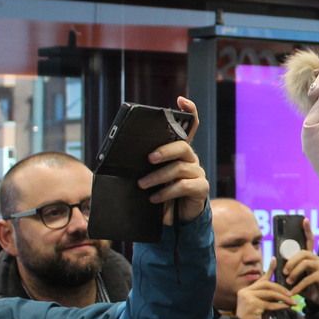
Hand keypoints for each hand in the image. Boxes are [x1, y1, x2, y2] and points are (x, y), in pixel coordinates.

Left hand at [140, 97, 208, 221]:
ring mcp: (197, 173)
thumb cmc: (161, 191)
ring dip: (158, 177)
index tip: (181, 100)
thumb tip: (118, 159)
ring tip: (142, 185)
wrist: (177, 218)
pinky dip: (166, 192)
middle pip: (182, 147)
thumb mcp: (151, 176)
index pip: (190, 127)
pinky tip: (154, 198)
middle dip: (164, 151)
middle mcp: (191, 159)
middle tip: (148, 158)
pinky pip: (183, 186)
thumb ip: (145, 166)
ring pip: (179, 168)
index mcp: (179, 152)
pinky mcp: (200, 188)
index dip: (189, 112)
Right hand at [234, 267, 294, 318]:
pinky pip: (270, 303)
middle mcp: (245, 291)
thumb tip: (283, 291)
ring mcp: (247, 297)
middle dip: (281, 289)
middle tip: (292, 294)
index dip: (269, 268)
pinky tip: (287, 307)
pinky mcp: (252, 304)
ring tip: (292, 302)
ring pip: (270, 294)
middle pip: (267, 285)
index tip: (275, 259)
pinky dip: (280, 305)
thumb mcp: (263, 305)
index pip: (261, 278)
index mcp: (248, 290)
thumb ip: (269, 297)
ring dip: (283, 298)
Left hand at [282, 249, 318, 306]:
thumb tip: (276, 270)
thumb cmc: (309, 287)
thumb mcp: (298, 279)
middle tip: (284, 272)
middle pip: (303, 254)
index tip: (284, 263)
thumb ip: (291, 273)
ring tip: (288, 281)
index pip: (302, 250)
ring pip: (306, 263)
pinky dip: (299, 286)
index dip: (295, 252)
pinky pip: (309, 279)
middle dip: (291, 262)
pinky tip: (293, 292)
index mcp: (311, 258)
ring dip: (294, 272)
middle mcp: (317, 260)